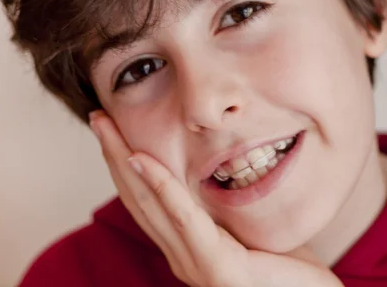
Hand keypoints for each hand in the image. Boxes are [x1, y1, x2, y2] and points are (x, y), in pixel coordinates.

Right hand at [89, 111, 342, 286]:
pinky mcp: (218, 268)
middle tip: (96, 117)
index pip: (147, 200)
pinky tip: (141, 159)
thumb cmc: (290, 264)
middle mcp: (183, 255)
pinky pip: (184, 218)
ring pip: (150, 203)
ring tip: (106, 127)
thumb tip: (220, 164)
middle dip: (113, 155)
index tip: (113, 128)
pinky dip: (160, 186)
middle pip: (138, 198)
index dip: (125, 164)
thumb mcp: (250, 223)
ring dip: (124, 161)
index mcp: (188, 246)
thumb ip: (226, 203)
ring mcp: (196, 265)